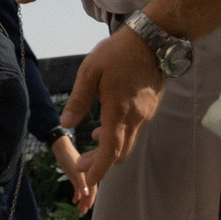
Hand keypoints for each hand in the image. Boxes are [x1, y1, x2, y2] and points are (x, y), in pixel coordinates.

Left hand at [51, 134, 96, 212]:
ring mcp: (80, 178)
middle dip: (86, 202)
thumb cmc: (69, 157)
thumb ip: (81, 183)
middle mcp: (86, 177)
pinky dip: (76, 195)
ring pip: (83, 192)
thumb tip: (87, 195)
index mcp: (89, 176)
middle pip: (88, 193)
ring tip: (79, 209)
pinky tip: (74, 201)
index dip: (90, 200)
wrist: (62, 149)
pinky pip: (78, 188)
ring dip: (81, 200)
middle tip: (82, 212)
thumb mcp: (75, 172)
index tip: (88, 208)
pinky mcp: (75, 177)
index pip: (92, 190)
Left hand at [60, 25, 164, 187]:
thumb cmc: (118, 53)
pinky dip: (118, 137)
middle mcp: (136, 118)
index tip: (86, 178)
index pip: (110, 151)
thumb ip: (78, 100)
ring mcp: (146, 115)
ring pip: (128, 143)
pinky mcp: (150, 109)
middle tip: (81, 164)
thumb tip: (66, 124)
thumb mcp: (90, 71)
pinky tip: (104, 128)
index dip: (98, 168)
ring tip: (89, 147)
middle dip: (100, 163)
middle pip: (120, 152)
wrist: (153, 41)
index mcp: (119, 111)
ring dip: (109, 150)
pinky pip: (134, 131)